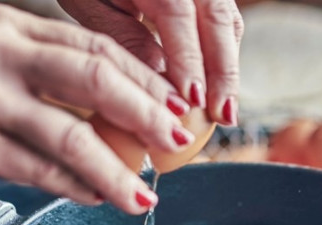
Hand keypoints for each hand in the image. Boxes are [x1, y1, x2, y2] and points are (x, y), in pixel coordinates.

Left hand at [58, 0, 243, 125]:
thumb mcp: (93, 4)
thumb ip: (126, 37)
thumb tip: (161, 79)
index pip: (178, 15)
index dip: (189, 60)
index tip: (192, 101)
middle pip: (217, 19)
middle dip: (223, 72)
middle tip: (222, 116)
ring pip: (228, 23)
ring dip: (229, 69)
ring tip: (226, 111)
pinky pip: (226, 22)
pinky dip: (225, 57)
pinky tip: (220, 91)